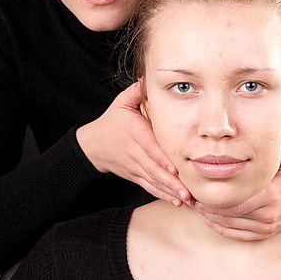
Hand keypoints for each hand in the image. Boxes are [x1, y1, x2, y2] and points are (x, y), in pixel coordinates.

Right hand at [76, 81, 190, 205]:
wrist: (92, 145)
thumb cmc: (112, 121)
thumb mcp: (121, 103)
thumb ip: (136, 91)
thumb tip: (148, 78)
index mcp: (134, 133)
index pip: (150, 147)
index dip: (162, 158)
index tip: (176, 168)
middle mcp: (135, 152)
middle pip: (154, 168)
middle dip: (171, 181)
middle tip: (188, 191)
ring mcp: (135, 166)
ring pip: (153, 180)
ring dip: (170, 191)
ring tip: (186, 199)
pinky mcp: (135, 175)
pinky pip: (149, 186)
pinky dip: (163, 194)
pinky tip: (176, 201)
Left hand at [196, 136, 280, 240]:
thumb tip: (277, 134)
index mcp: (272, 193)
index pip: (237, 200)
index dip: (216, 198)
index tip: (200, 189)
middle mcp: (269, 213)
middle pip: (230, 214)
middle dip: (209, 207)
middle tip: (191, 198)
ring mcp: (268, 226)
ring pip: (232, 226)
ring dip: (212, 218)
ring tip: (196, 207)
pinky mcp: (267, 233)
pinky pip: (240, 235)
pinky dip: (222, 229)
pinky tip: (210, 220)